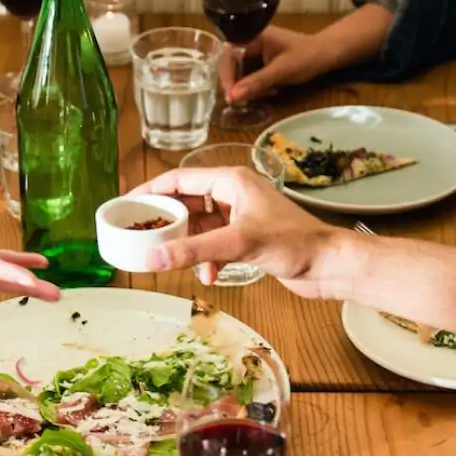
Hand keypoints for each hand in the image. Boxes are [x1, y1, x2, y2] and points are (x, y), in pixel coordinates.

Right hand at [135, 167, 332, 288]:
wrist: (329, 265)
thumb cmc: (294, 243)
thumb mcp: (238, 244)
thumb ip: (194, 250)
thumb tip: (154, 258)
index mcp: (232, 181)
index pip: (180, 180)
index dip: (151, 191)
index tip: (127, 204)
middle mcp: (235, 194)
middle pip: (187, 202)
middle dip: (167, 222)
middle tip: (142, 236)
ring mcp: (242, 216)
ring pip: (200, 226)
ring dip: (189, 245)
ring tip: (174, 260)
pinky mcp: (248, 238)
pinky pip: (215, 244)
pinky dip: (207, 259)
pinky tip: (209, 275)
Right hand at [226, 25, 328, 103]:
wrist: (326, 55)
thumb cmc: (307, 56)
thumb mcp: (281, 70)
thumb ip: (256, 82)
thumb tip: (231, 97)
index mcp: (254, 35)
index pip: (228, 55)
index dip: (226, 76)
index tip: (230, 96)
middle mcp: (251, 42)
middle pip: (232, 66)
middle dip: (240, 85)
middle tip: (250, 99)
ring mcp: (256, 53)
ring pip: (241, 75)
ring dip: (251, 88)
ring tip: (270, 91)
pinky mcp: (262, 63)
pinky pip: (251, 79)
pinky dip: (258, 88)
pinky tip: (273, 90)